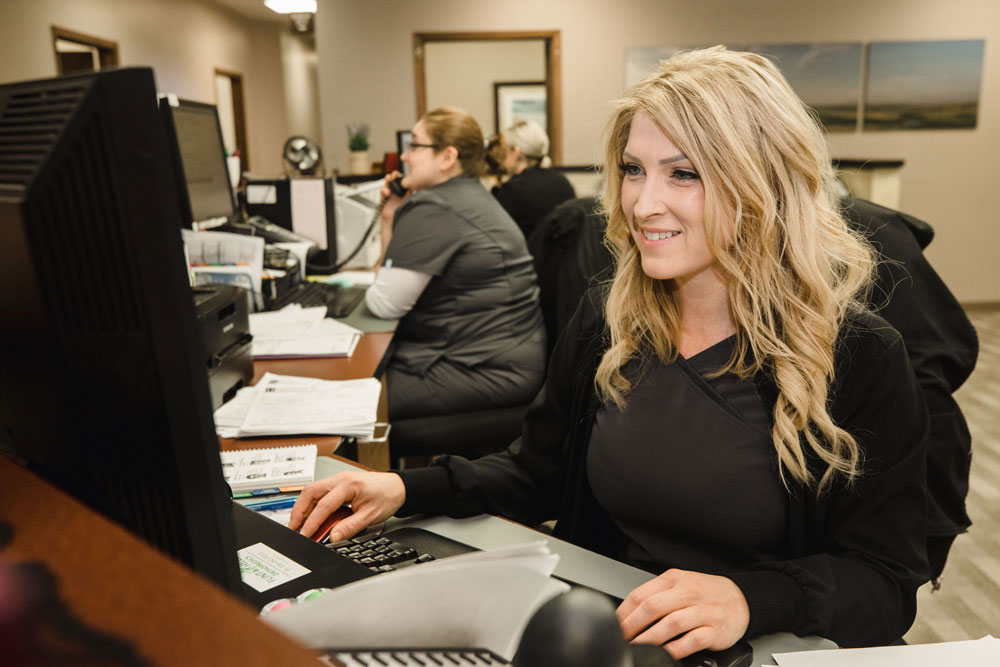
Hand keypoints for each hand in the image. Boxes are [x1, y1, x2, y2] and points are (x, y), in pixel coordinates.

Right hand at [287, 471, 405, 541]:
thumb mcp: (371, 516)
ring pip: (312, 491)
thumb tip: (333, 537)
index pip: (324, 506)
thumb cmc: (387, 496)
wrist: (398, 486)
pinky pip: (320, 492)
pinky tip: (310, 516)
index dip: (312, 523)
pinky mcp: (339, 483)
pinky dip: (312, 504)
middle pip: (310, 492)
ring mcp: (338, 479)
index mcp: (348, 485)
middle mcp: (340, 479)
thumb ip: (350, 527)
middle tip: (294, 529)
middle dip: (298, 511)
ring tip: (299, 525)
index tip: (305, 535)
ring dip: (303, 507)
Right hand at [380, 171, 405, 219]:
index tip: (397, 174)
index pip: (399, 182)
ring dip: (386, 183)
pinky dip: (384, 192)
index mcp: (401, 192)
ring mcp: (389, 197)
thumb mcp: (407, 200)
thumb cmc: (403, 212)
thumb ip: (409, 192)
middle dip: (390, 177)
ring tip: (388, 181)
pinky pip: (382, 194)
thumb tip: (411, 184)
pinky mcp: (384, 200)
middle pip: (391, 183)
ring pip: (386, 186)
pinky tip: (387, 193)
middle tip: (391, 176)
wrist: (396, 221)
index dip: (397, 177)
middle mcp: (395, 193)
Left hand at [616, 569, 749, 659]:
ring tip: (637, 648)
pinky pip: (693, 640)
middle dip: (632, 627)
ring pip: (671, 624)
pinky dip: (676, 648)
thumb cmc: (706, 593)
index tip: (614, 626)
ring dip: (650, 638)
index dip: (624, 613)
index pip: (641, 594)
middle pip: (653, 608)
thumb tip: (629, 616)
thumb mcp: (680, 585)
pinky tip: (665, 654)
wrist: (741, 598)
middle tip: (622, 639)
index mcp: (674, 579)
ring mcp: (703, 611)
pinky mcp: (715, 630)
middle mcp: (688, 592)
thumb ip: (658, 596)